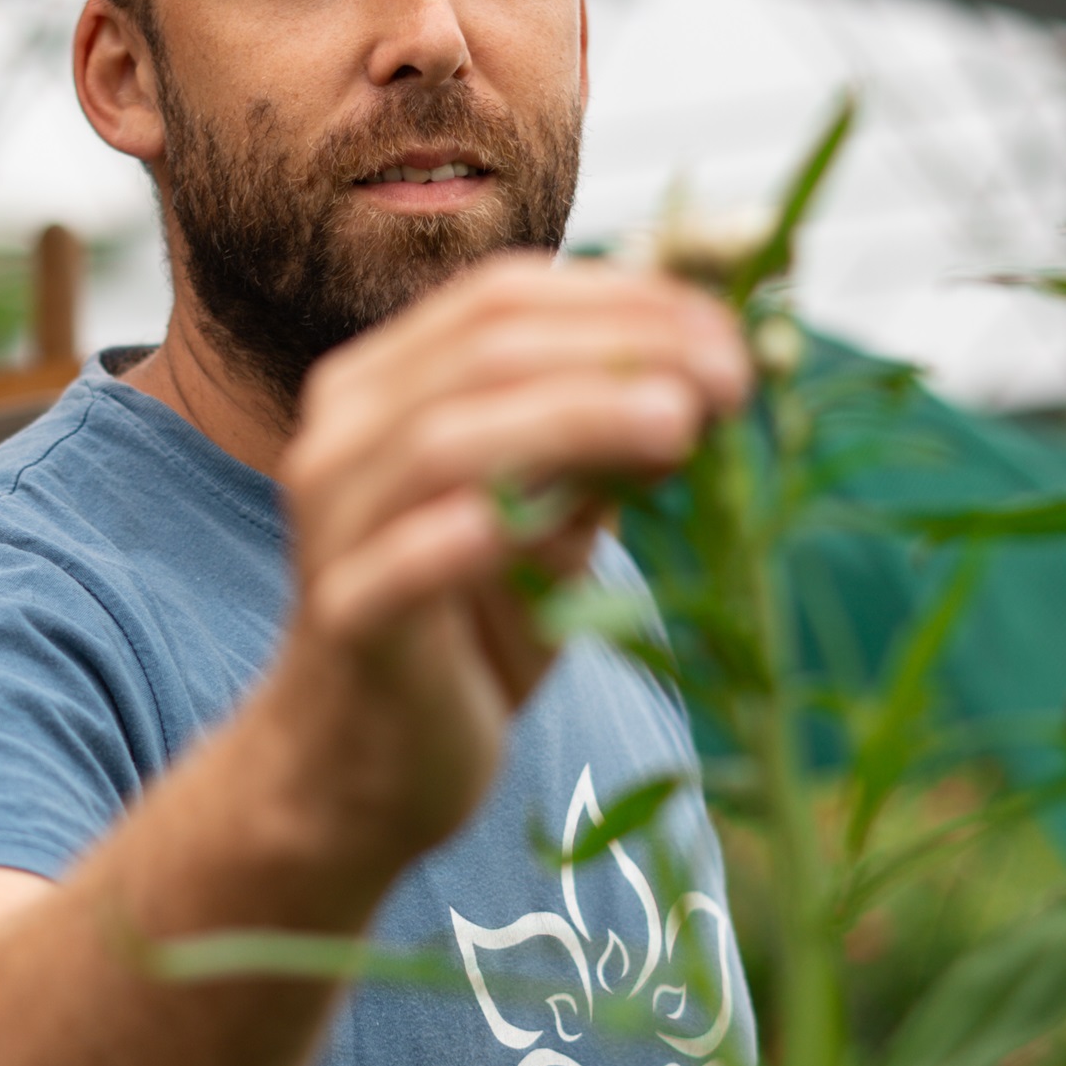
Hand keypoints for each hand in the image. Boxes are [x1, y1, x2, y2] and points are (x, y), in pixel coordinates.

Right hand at [265, 253, 749, 877]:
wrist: (365, 767)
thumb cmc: (470, 629)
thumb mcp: (553, 520)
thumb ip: (604, 450)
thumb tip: (706, 381)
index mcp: (386, 388)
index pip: (501, 298)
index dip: (624, 299)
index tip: (731, 332)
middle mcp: (344, 438)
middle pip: (483, 350)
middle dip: (621, 348)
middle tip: (731, 377)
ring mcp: (334, 527)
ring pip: (446, 440)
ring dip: (573, 417)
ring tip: (678, 424)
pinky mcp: (345, 618)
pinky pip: (401, 565)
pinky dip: (468, 536)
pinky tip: (539, 523)